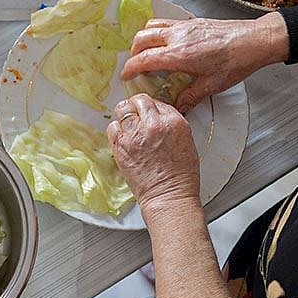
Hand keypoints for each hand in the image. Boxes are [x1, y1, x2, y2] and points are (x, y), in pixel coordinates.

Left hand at [107, 94, 200, 216]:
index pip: (155, 101)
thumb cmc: (180, 175)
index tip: (147, 113)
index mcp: (173, 121)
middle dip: (135, 107)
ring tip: (128, 127)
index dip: (150, 107)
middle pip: (137, 101)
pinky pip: (112, 127)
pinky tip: (123, 138)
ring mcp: (135, 134)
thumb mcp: (185, 141)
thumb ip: (170, 124)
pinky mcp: (120, 146)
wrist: (168, 195)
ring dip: (124, 116)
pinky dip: (116, 130)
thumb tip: (156, 117)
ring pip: (122, 110)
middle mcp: (153, 124)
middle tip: (135, 115)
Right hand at [120, 11, 288, 112]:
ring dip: (143, 38)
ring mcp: (184, 27)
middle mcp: (178, 37)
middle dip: (133, 52)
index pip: (144, 59)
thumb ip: (189, 97)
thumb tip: (177, 108)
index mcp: (180, 55)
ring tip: (146, 51)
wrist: (256, 40)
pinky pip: (165, 22)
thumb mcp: (211, 85)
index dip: (130, 68)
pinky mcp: (192, 22)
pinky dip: (157, 30)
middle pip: (142, 39)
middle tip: (135, 65)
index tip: (125, 75)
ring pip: (151, 26)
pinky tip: (164, 42)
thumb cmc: (237, 61)